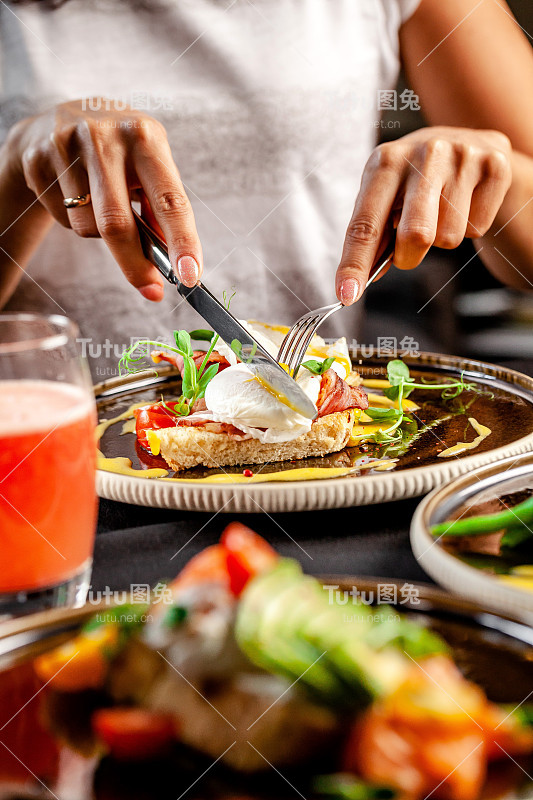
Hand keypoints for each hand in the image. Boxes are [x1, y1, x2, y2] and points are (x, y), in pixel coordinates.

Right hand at [6, 99, 201, 298]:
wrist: (56, 121)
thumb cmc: (117, 153)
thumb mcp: (147, 167)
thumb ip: (160, 210)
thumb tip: (171, 265)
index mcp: (146, 137)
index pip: (170, 199)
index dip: (182, 241)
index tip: (190, 275)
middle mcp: (106, 137)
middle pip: (118, 222)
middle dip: (135, 264)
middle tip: (149, 288)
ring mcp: (67, 146)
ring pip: (87, 227)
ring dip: (99, 235)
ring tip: (98, 203)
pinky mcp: (38, 160)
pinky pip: (61, 219)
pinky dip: (73, 220)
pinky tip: (72, 193)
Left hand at [335, 126, 511, 303]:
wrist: (470, 141)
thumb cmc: (417, 178)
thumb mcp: (388, 194)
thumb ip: (374, 236)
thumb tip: (359, 283)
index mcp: (384, 162)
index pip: (365, 224)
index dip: (355, 263)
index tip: (347, 295)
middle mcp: (422, 154)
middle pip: (415, 236)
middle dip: (409, 257)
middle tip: (409, 249)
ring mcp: (461, 157)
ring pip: (448, 238)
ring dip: (442, 238)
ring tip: (442, 210)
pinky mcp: (494, 166)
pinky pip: (476, 229)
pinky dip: (469, 227)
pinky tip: (466, 202)